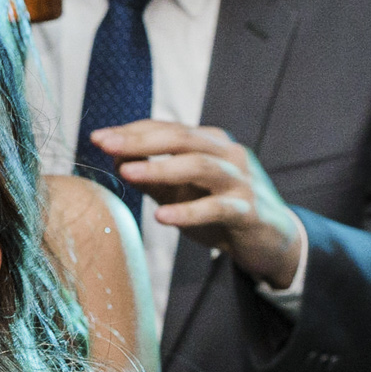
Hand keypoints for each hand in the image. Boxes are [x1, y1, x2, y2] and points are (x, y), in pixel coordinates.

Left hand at [95, 121, 302, 287]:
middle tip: (105, 144)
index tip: (98, 137)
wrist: (272, 242)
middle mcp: (228, 155)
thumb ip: (153, 176)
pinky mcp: (249, 211)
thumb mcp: (182, 192)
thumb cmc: (221, 211)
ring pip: (200, 166)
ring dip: (160, 168)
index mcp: (211, 144)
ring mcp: (240, 181)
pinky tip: (161, 217)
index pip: (168, 129)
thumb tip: (115, 160)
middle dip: (141, 140)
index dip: (132, 131)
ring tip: (126, 173)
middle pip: (182, 138)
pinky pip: (216, 208)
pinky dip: (188, 211)